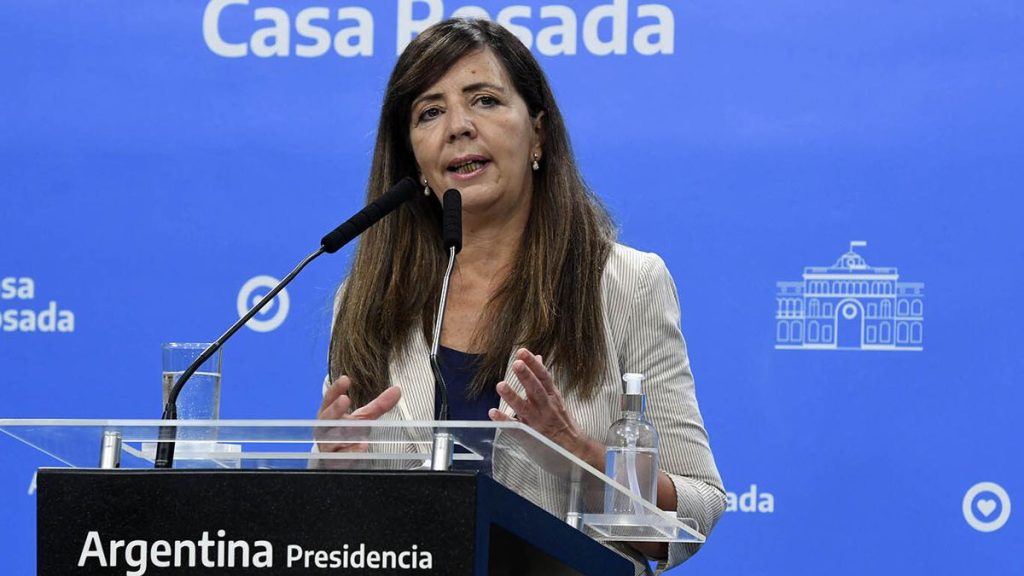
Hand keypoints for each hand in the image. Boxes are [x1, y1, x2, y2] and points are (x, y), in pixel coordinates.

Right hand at [315, 376, 400, 454]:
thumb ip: (378, 405)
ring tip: (358, 428)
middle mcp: (325, 428)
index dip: (336, 389)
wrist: (336, 457)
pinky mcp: (333, 461)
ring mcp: (327, 445)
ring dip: (343, 433)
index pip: (329, 399)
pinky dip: (350, 453)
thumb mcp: (363, 417)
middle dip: (335, 409)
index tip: (345, 379)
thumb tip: (397, 390)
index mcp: (329, 414)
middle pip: (327, 418)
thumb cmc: (348, 432)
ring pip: (332, 439)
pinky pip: (340, 457)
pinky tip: (362, 447)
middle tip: (345, 399)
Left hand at [488, 348, 603, 467]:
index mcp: (552, 396)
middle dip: (526, 377)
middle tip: (516, 364)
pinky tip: (493, 413)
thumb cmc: (562, 422)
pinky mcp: (530, 436)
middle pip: (536, 390)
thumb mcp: (556, 397)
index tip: (523, 352)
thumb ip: (544, 379)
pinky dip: (504, 420)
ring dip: (513, 396)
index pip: (544, 377)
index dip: (533, 364)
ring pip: (525, 408)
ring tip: (501, 385)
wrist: (574, 450)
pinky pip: (516, 428)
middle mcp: (546, 407)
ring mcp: (538, 422)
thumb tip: (538, 358)